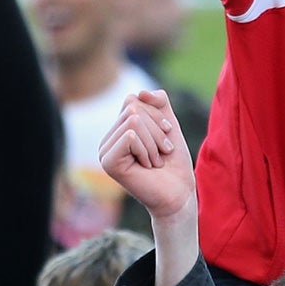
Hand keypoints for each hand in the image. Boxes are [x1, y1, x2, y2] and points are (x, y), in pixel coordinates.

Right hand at [99, 91, 194, 221]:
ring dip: (154, 142)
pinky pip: (131, 135)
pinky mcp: (108, 162)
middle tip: (161, 153)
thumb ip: (158, 102)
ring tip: (155, 161)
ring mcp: (105, 151)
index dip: (157, 116)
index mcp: (118, 129)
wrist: (179, 193)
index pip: (133, 100)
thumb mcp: (168, 124)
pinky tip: (147, 166)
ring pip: (133, 121)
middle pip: (133, 108)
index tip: (165, 138)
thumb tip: (140, 92)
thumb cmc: (174, 161)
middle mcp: (107, 139)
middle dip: (156, 130)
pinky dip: (147, 149)